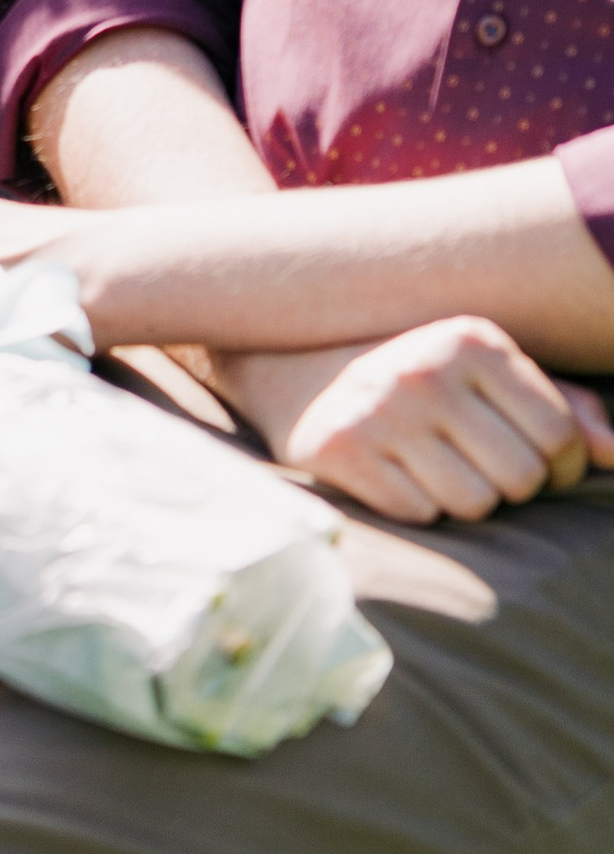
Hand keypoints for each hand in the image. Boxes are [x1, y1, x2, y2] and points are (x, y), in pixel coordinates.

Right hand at [223, 320, 613, 523]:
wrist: (288, 361)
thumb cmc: (414, 375)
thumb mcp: (485, 372)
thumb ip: (564, 406)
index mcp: (472, 338)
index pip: (560, 434)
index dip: (558, 463)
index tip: (526, 455)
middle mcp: (426, 368)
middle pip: (522, 479)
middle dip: (507, 485)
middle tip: (469, 460)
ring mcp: (380, 410)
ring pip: (474, 506)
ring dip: (459, 498)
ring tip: (429, 463)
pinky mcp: (341, 450)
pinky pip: (420, 515)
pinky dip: (413, 506)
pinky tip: (391, 471)